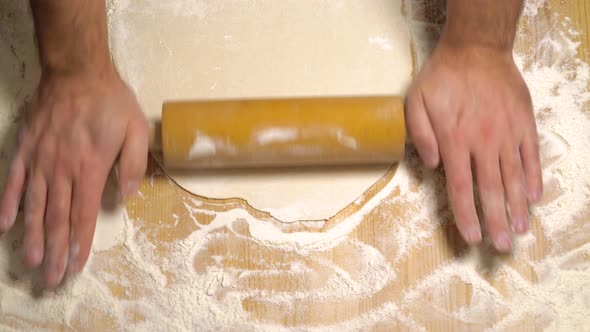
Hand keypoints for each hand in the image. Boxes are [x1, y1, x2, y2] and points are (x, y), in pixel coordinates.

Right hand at [0, 68, 147, 286]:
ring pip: (35, 205)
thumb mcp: (137, 130)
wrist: (77, 71)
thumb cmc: (111, 102)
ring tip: (31, 260)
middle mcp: (62, 169)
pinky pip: (14, 180)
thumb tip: (128, 195)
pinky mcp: (26, 148)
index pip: (84, 214)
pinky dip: (9, 203)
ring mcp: (40, 159)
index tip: (76, 265)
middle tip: (51, 277)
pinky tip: (4, 223)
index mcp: (91, 167)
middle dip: (56, 250)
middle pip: (58, 217)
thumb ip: (135, 164)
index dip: (80, 243)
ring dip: (32, 235)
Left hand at [406, 43, 542, 251]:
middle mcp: (484, 142)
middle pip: (491, 190)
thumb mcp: (415, 102)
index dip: (467, 216)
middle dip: (496, 222)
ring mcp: (507, 133)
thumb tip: (431, 166)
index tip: (472, 238)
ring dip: (517, 207)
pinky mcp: (524, 123)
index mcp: (456, 141)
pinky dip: (533, 178)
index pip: (461, 188)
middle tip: (502, 247)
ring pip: (514, 177)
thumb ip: (420, 135)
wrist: (476, 49)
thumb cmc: (442, 77)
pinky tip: (534, 197)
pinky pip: (531, 155)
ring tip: (520, 230)